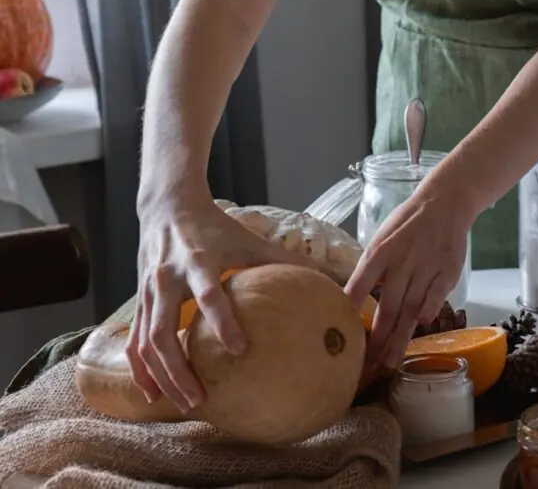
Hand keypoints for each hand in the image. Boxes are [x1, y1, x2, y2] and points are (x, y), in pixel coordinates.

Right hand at [131, 196, 316, 411]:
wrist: (167, 208)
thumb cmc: (216, 227)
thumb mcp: (250, 238)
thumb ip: (284, 260)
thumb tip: (327, 279)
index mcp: (198, 261)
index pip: (208, 296)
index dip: (222, 322)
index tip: (240, 349)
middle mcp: (167, 279)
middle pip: (164, 332)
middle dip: (180, 369)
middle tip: (201, 398)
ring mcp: (147, 292)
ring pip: (146, 343)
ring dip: (162, 377)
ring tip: (185, 404)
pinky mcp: (138, 300)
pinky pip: (135, 341)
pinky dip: (141, 369)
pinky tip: (154, 395)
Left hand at [344, 186, 472, 371]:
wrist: (444, 204)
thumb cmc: (407, 224)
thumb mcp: (382, 240)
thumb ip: (372, 269)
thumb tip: (355, 299)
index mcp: (379, 253)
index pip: (359, 285)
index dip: (350, 309)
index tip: (341, 334)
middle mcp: (400, 263)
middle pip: (386, 306)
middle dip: (377, 339)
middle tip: (368, 366)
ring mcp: (424, 268)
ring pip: (410, 308)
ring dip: (400, 337)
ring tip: (390, 361)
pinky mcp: (446, 272)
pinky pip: (435, 294)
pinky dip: (429, 309)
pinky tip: (421, 326)